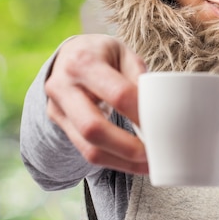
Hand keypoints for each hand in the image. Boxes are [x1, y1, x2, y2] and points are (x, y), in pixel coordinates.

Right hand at [45, 34, 148, 173]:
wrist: (68, 55)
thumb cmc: (103, 54)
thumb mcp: (124, 54)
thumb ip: (139, 78)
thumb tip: (158, 109)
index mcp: (84, 62)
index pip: (117, 95)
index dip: (141, 114)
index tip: (162, 127)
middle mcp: (63, 86)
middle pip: (94, 128)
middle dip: (128, 147)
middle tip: (154, 154)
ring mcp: (56, 108)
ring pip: (87, 148)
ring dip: (122, 162)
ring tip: (148, 165)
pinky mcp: (59, 125)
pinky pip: (85, 151)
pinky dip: (113, 161)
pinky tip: (133, 164)